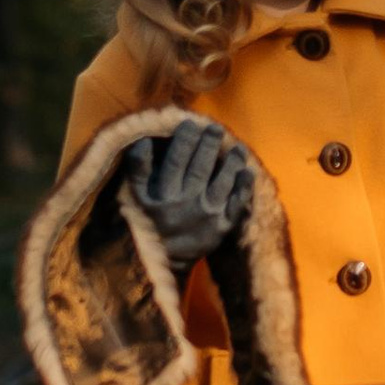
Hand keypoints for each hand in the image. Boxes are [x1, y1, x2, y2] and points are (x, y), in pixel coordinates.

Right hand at [123, 121, 254, 268]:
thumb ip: (138, 170)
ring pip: (222, 183)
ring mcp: (206, 217)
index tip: (190, 123)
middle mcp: (186, 204)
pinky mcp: (222, 229)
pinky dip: (243, 189)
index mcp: (164, 195)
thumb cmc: (149, 222)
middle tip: (214, 128)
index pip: (176, 160)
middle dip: (208, 145)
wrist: (165, 262)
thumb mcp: (136, 198)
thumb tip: (143, 140)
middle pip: (200, 168)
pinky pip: (236, 206)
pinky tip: (248, 172)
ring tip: (236, 147)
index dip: (184, 140)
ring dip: (230, 163)